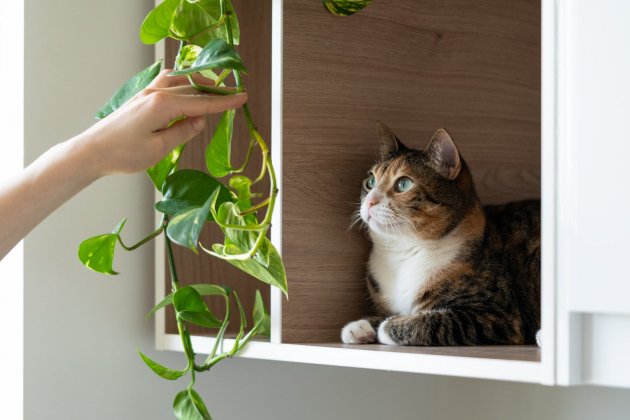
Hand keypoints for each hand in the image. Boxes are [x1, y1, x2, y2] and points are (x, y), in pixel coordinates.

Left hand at [77, 69, 247, 175]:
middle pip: (193, 88)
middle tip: (234, 96)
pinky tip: (186, 90)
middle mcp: (156, 93)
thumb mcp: (159, 149)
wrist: (91, 151)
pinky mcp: (141, 97)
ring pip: (179, 80)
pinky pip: (167, 82)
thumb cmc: (124, 154)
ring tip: (212, 92)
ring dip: (198, 84)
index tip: (243, 98)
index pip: (201, 103)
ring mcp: (146, 93)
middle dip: (215, 92)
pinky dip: (182, 83)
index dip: (224, 102)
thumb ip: (182, 132)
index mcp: (163, 106)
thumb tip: (201, 121)